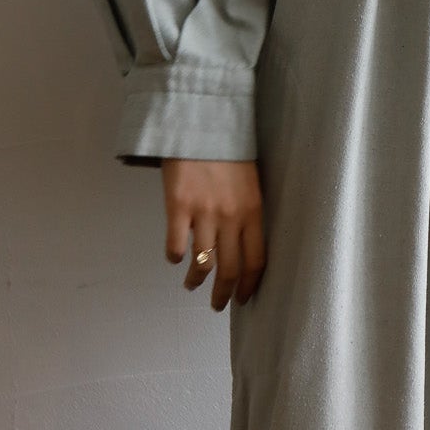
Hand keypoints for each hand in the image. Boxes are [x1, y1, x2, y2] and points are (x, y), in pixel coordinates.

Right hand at [161, 158, 265, 308]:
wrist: (201, 124)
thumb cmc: (228, 151)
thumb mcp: (250, 183)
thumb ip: (247, 212)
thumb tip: (241, 242)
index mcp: (253, 212)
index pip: (256, 260)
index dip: (249, 285)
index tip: (243, 298)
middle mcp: (231, 217)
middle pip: (229, 269)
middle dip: (223, 294)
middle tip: (217, 305)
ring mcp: (203, 213)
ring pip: (202, 263)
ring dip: (196, 280)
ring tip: (191, 285)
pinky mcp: (177, 206)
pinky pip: (176, 244)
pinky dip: (174, 257)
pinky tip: (174, 258)